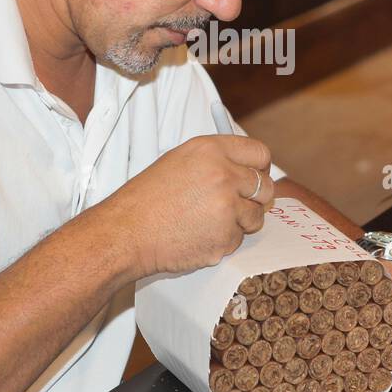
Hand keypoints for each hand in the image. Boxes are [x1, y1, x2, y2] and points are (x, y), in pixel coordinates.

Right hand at [105, 134, 274, 276]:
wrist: (126, 233)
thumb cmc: (148, 199)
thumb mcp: (180, 162)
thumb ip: (216, 161)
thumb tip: (248, 170)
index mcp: (211, 150)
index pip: (259, 153)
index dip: (260, 167)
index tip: (256, 176)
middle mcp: (223, 175)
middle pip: (265, 186)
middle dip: (257, 197)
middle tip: (238, 204)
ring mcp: (227, 208)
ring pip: (256, 216)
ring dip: (241, 222)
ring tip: (209, 221)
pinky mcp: (225, 237)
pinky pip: (238, 240)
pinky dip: (223, 241)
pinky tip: (198, 236)